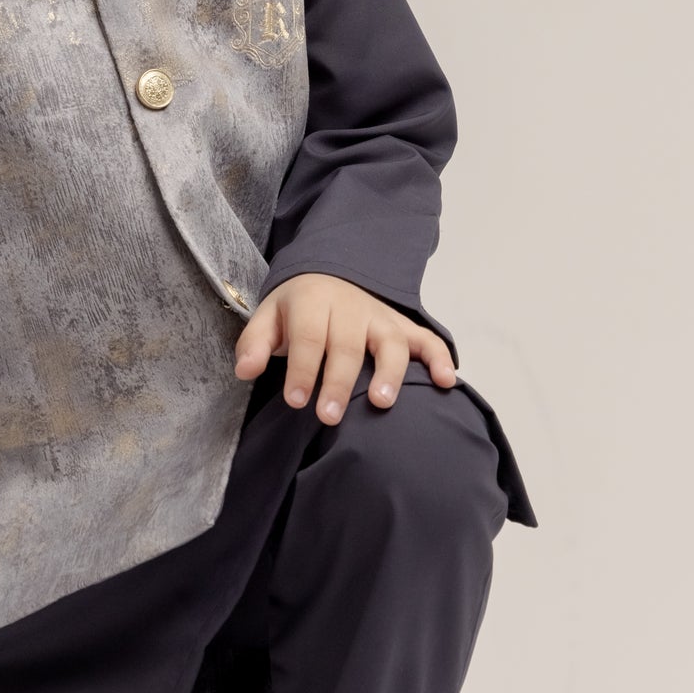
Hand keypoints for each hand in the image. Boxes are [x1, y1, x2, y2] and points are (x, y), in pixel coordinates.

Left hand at [233, 272, 455, 422]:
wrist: (329, 275)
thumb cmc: (297, 309)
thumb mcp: (268, 317)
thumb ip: (255, 343)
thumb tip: (246, 370)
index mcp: (314, 301)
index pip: (309, 336)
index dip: (302, 369)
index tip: (296, 401)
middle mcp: (351, 307)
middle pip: (348, 345)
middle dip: (339, 381)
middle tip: (329, 417)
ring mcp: (381, 316)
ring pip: (390, 341)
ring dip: (389, 372)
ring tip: (381, 402)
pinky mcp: (402, 327)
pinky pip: (426, 340)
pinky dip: (439, 359)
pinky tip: (447, 382)